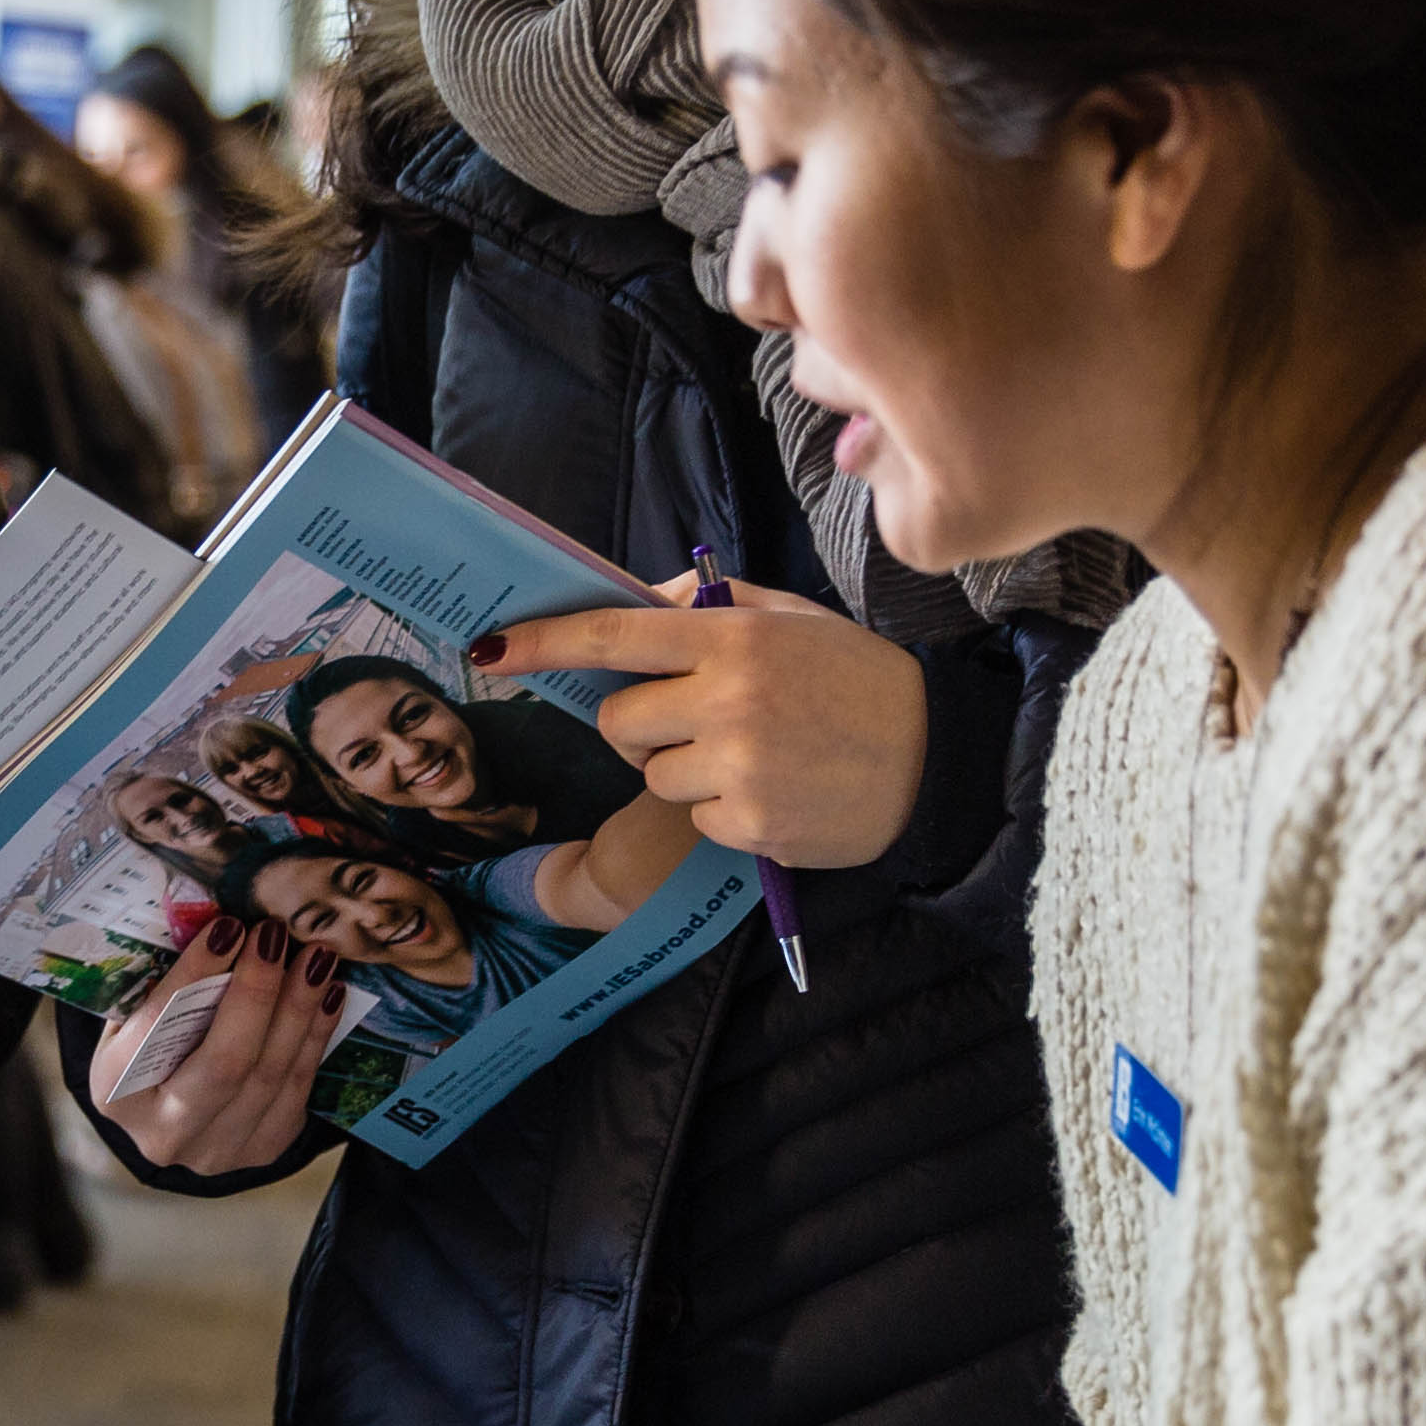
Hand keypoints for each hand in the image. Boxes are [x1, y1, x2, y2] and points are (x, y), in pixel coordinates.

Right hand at [92, 921, 349, 1176]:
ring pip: (269, 1076)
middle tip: (275, 935)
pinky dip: (317, 1035)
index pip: (157, 1030)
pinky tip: (329, 993)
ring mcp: (216, 1150)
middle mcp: (163, 1132)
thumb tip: (213, 918)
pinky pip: (298, 1088)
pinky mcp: (262, 1150)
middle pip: (223, 1063)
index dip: (195, 976)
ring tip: (315, 956)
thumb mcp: (136, 1017)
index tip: (227, 927)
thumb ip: (163, 982)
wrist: (167, 1116)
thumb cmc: (149, 1048)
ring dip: (298, 1008)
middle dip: (256, 992)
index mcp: (118, 1091)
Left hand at [472, 588, 927, 871]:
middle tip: (702, 719)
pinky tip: (775, 790)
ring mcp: (737, 766)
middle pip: (619, 722)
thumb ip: (709, 607)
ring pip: (653, 776)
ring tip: (756, 755)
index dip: (544, 641)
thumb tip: (633, 602)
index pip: (614, 634)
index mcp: (733, 638)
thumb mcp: (789, 618)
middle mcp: (727, 699)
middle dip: (642, 724)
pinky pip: (694, 818)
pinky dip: (723, 810)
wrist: (933, 758)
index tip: (492, 648)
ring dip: (686, 769)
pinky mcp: (749, 824)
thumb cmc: (854, 679)